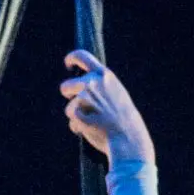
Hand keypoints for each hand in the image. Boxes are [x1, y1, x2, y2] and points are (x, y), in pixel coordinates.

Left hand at [61, 51, 154, 165]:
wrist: (127, 137)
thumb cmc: (124, 120)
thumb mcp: (116, 94)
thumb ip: (101, 87)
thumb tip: (84, 86)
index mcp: (104, 75)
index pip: (82, 56)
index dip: (72, 58)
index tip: (69, 64)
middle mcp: (92, 82)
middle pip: (66, 86)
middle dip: (69, 96)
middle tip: (79, 106)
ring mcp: (83, 97)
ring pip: (69, 108)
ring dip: (77, 116)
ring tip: (93, 122)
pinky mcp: (76, 113)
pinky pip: (72, 121)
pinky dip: (78, 128)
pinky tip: (90, 130)